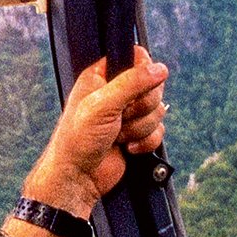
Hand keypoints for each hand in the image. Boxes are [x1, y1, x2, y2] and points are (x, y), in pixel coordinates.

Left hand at [22, 44, 169, 217]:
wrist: (78, 177)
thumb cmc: (77, 139)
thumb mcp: (102, 104)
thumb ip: (132, 83)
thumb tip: (159, 69)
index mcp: (102, 76)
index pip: (137, 58)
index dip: (142, 73)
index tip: (132, 90)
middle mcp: (117, 92)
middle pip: (153, 86)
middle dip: (140, 107)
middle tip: (120, 116)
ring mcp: (128, 114)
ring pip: (158, 111)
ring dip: (139, 127)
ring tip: (117, 134)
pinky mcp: (137, 134)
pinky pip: (159, 131)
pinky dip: (145, 142)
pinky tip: (126, 147)